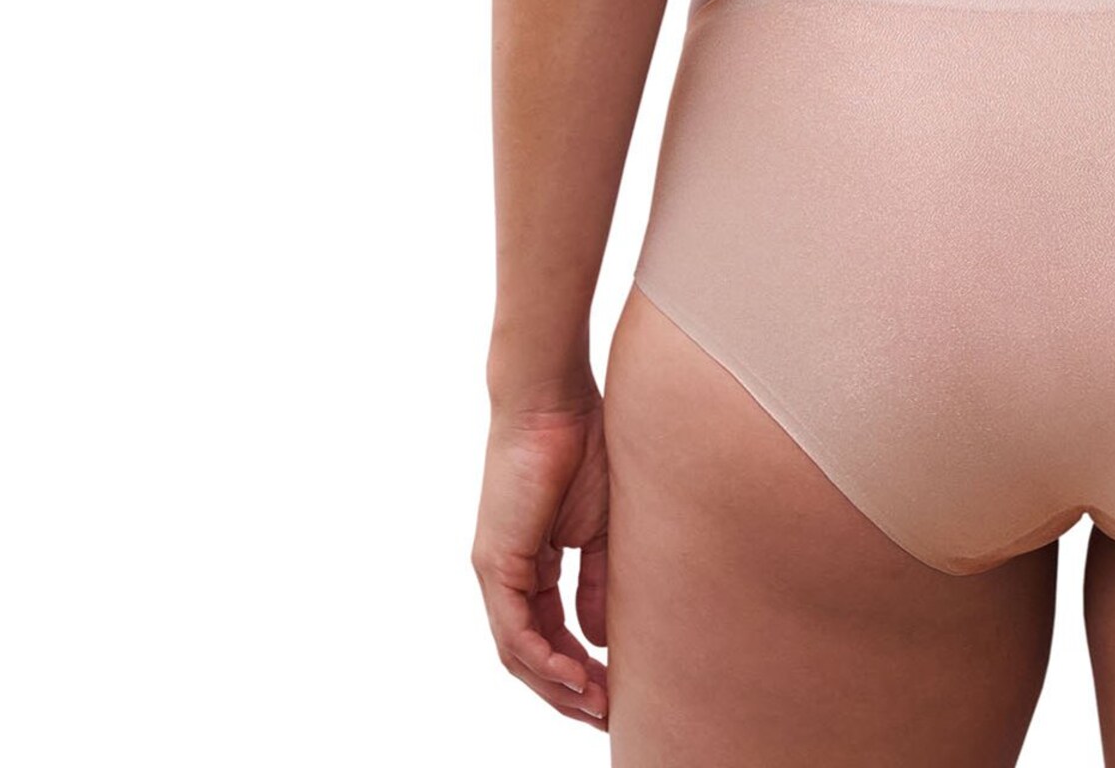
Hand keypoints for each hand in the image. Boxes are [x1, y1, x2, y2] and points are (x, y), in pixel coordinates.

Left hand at [473, 391, 611, 729]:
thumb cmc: (583, 444)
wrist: (553, 399)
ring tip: (598, 705)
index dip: (584, 668)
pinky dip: (545, 660)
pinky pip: (515, 630)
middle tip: (610, 715)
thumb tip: (603, 638)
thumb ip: (598, 582)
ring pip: (520, 654)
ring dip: (558, 687)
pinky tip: (576, 675)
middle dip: (571, 692)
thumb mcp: (601, 527)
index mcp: (532, 565)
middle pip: (532, 656)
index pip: (552, 634)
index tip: (619, 690)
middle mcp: (508, 575)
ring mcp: (497, 572)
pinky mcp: (495, 562)